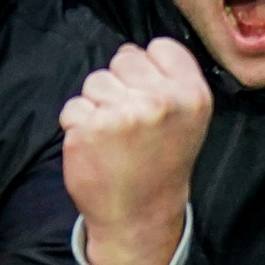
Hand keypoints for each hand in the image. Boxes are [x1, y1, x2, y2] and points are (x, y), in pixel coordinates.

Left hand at [60, 37, 213, 264]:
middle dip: (121, 84)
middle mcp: (161, 101)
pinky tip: (95, 149)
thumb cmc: (162, 164)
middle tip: (130, 122)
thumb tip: (131, 51)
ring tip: (114, 137)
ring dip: (97, 105)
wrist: (140, 218)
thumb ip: (170, 81)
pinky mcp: (89, 129)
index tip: (150, 96)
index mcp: (192, 95)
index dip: (148, 69)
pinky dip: (77, 126)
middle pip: (124, 58)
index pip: (159, 47)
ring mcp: (123, 114)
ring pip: (96, 81)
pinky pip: (73, 107)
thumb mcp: (188, 120)